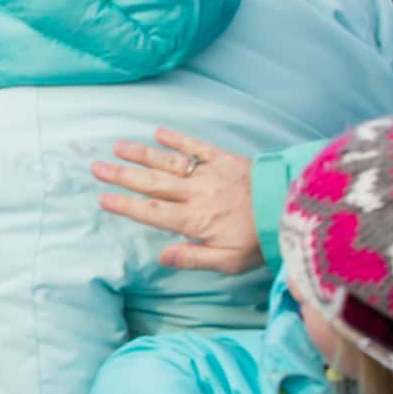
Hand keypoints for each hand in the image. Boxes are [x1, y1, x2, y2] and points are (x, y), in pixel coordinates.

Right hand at [91, 127, 261, 274]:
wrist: (295, 210)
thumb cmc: (262, 241)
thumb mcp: (229, 262)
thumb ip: (193, 257)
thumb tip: (160, 257)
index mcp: (194, 220)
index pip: (151, 212)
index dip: (125, 205)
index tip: (102, 198)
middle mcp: (195, 194)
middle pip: (151, 184)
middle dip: (122, 176)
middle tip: (96, 167)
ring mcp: (209, 174)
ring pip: (168, 163)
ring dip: (141, 154)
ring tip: (117, 147)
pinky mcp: (225, 159)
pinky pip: (197, 147)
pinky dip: (178, 138)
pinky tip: (159, 131)